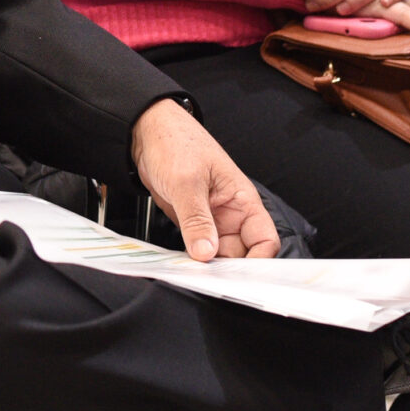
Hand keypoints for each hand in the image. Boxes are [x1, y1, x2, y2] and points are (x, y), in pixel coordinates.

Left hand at [130, 98, 280, 261]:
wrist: (145, 131)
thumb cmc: (175, 141)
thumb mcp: (187, 181)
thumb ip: (197, 219)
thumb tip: (206, 252)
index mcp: (242, 199)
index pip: (264, 239)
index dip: (259, 261)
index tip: (242, 277)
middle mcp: (230, 211)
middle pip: (242, 253)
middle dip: (229, 268)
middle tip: (211, 278)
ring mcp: (210, 218)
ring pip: (218, 253)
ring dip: (208, 265)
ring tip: (195, 273)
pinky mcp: (191, 221)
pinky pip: (198, 246)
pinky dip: (192, 256)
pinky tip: (183, 263)